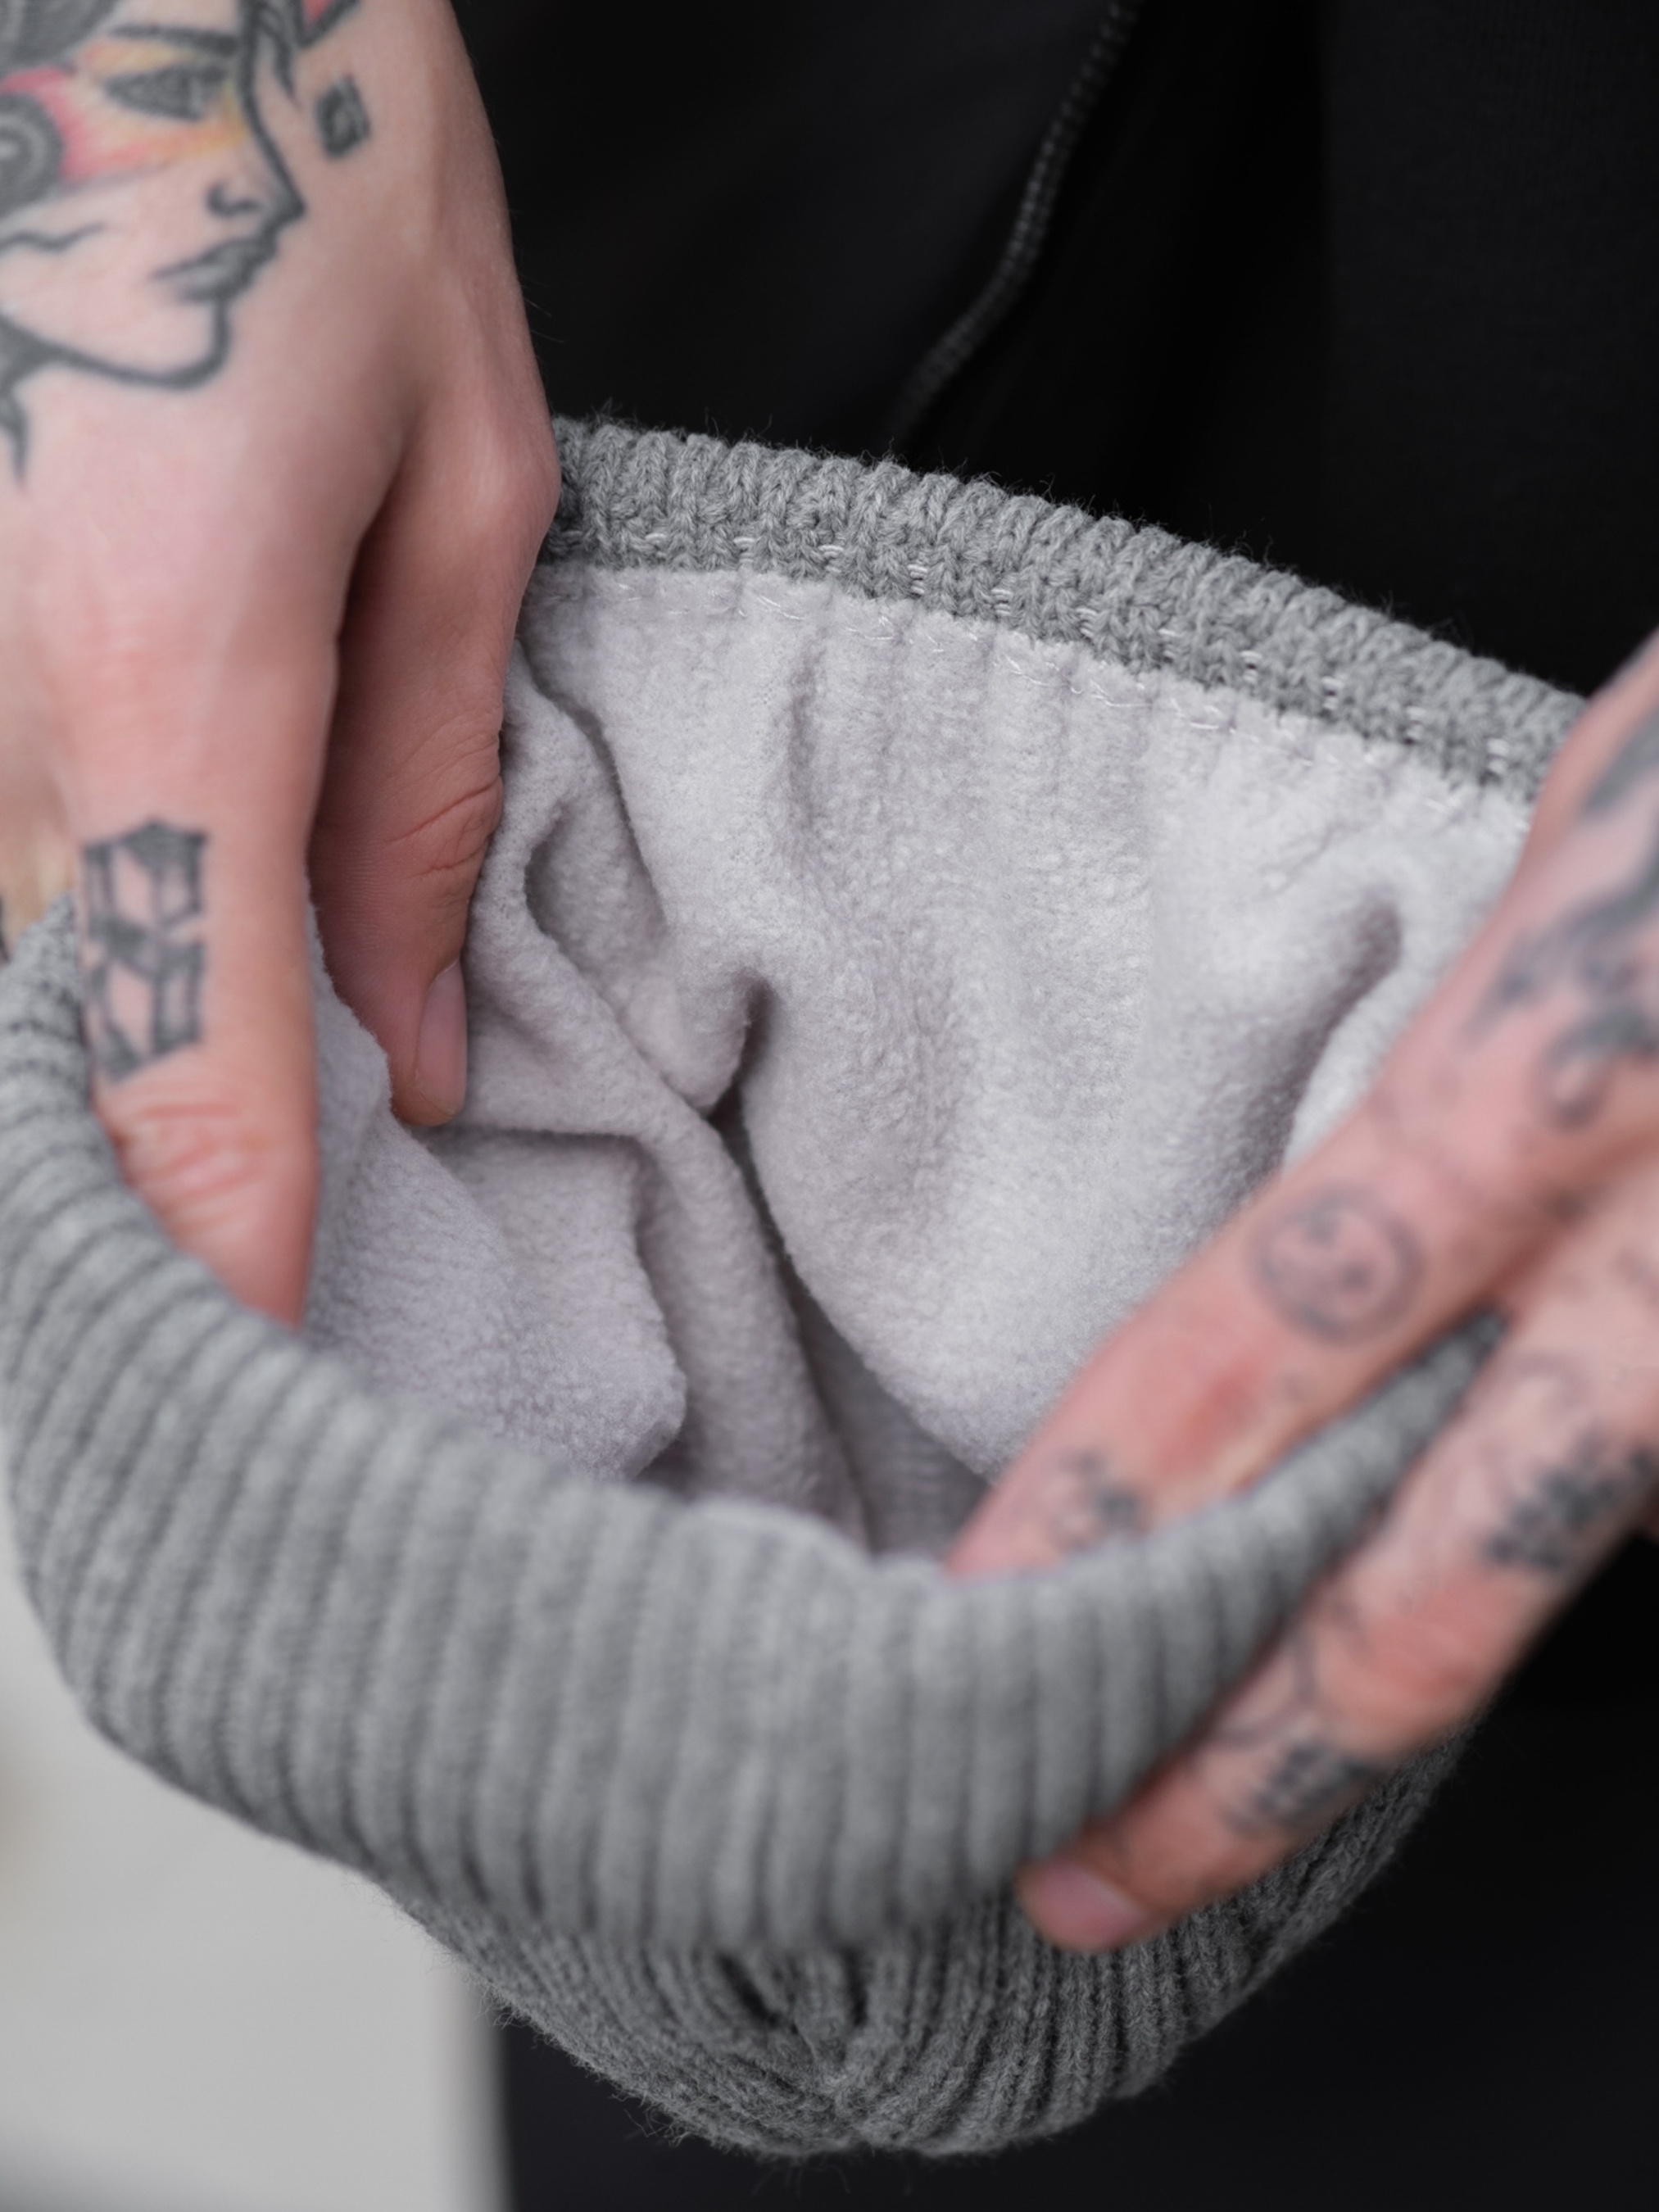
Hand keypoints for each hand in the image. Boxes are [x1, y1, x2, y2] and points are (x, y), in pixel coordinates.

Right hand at [0, 0, 556, 1321]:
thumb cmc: (309, 157)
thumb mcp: (462, 474)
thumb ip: (421, 791)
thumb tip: (410, 1046)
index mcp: (175, 657)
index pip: (181, 1053)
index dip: (218, 1255)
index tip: (258, 1396)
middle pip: (46, 1040)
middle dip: (127, 1197)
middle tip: (219, 1325)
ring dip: (70, 1067)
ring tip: (165, 1160)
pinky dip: (37, 914)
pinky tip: (117, 919)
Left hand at [949, 631, 1658, 1951]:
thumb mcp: (1601, 829)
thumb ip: (1486, 1036)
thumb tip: (1390, 1149)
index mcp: (1555, 1092)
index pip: (1257, 1342)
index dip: (1100, 1506)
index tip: (980, 1614)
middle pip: (1423, 1585)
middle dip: (1243, 1764)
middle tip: (1090, 1876)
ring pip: (1558, 1574)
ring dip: (1381, 1692)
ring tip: (1238, 1792)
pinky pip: (1653, 1488)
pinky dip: (1540, 1546)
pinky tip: (1451, 1574)